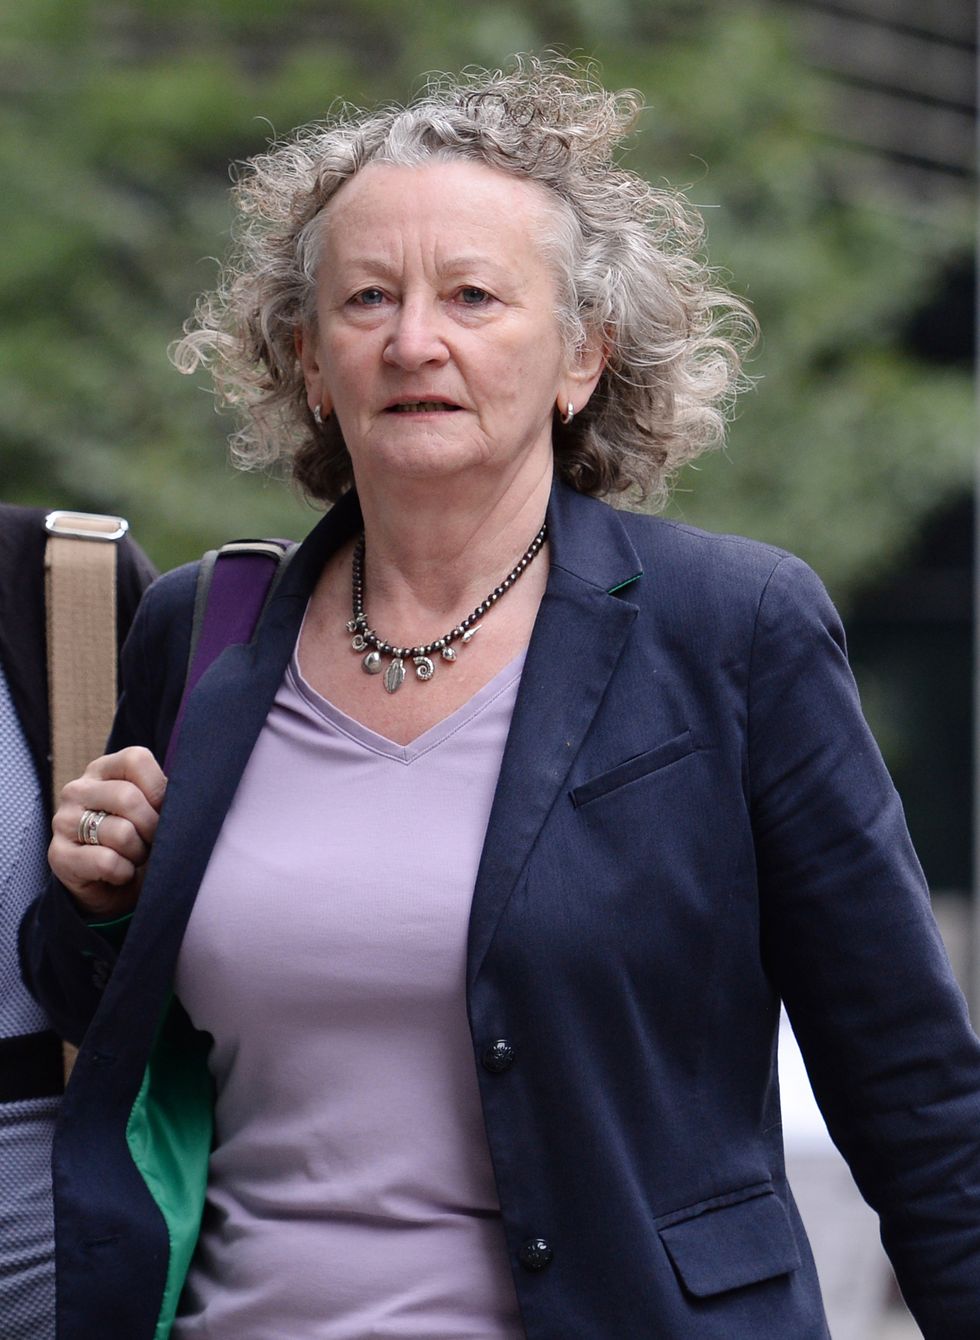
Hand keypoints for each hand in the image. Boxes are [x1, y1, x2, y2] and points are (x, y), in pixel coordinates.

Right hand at [49, 747, 166, 919]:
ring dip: (139, 853)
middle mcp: (78, 789)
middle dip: (153, 827)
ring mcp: (64, 821)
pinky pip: (107, 862)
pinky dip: (124, 872)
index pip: (136, 759)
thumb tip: (189, 799)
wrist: (109, 885)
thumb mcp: (150, 809)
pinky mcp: (59, 855)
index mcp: (103, 769)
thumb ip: (163, 795)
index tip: (165, 810)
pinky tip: (121, 872)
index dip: (159, 788)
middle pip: (129, 798)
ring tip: (135, 856)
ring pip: (121, 833)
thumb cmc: (138, 838)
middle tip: (153, 841)